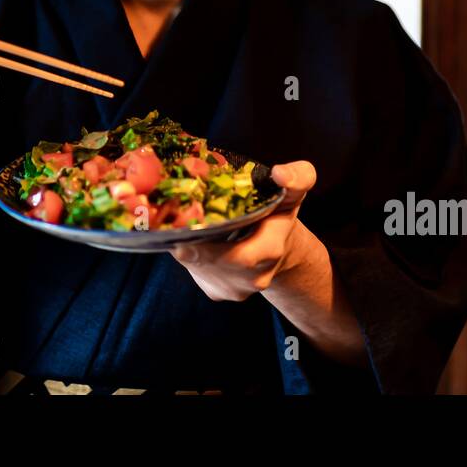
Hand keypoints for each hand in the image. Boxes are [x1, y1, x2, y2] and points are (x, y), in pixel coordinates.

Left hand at [167, 160, 316, 301]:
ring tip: (173, 222)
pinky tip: (185, 236)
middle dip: (187, 241)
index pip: (240, 255)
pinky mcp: (217, 293)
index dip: (208, 245)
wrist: (279, 248)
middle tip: (168, 218)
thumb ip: (299, 176)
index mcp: (271, 249)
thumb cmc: (280, 214)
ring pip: (197, 267)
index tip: (184, 226)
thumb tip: (280, 173)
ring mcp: (234, 290)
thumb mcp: (293, 191)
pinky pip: (194, 272)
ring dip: (183, 246)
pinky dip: (186, 254)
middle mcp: (253, 277)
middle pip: (210, 262)